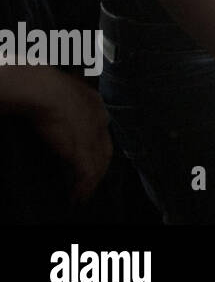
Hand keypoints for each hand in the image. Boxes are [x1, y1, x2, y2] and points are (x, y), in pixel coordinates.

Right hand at [25, 68, 112, 202]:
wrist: (42, 89)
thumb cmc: (43, 85)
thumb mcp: (61, 89)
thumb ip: (65, 100)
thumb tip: (54, 107)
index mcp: (95, 104)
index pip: (102, 131)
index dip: (98, 147)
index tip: (92, 159)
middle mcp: (99, 120)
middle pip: (105, 150)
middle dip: (99, 168)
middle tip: (90, 183)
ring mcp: (92, 135)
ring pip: (99, 164)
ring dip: (92, 182)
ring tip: (83, 195)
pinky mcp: (80, 148)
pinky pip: (87, 172)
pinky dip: (84, 187)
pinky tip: (79, 196)